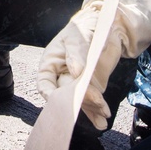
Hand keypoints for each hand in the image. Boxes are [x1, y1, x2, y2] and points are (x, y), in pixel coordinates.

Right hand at [37, 0, 150, 129]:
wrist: (102, 27)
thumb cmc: (82, 28)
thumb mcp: (76, 37)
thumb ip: (76, 54)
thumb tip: (77, 71)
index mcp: (50, 65)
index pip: (46, 84)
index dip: (51, 94)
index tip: (60, 101)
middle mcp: (61, 77)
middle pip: (66, 94)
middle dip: (80, 99)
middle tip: (96, 101)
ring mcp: (76, 84)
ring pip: (80, 101)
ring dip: (92, 108)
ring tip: (104, 111)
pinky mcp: (90, 87)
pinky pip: (91, 102)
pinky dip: (97, 112)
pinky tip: (102, 122)